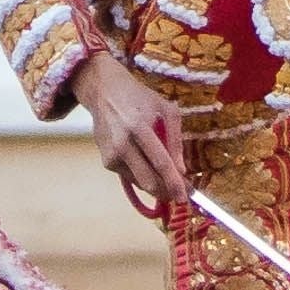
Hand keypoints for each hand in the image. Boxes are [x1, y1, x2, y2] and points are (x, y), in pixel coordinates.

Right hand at [76, 54, 187, 207]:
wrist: (104, 93)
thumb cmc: (139, 98)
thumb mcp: (165, 109)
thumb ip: (175, 139)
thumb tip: (181, 170)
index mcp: (138, 128)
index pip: (160, 162)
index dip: (174, 182)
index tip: (185, 196)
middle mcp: (122, 144)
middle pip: (148, 180)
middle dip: (167, 192)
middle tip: (180, 195)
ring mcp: (112, 155)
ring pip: (140, 183)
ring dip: (157, 187)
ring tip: (169, 180)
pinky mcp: (107, 162)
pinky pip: (131, 177)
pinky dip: (144, 176)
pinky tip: (149, 165)